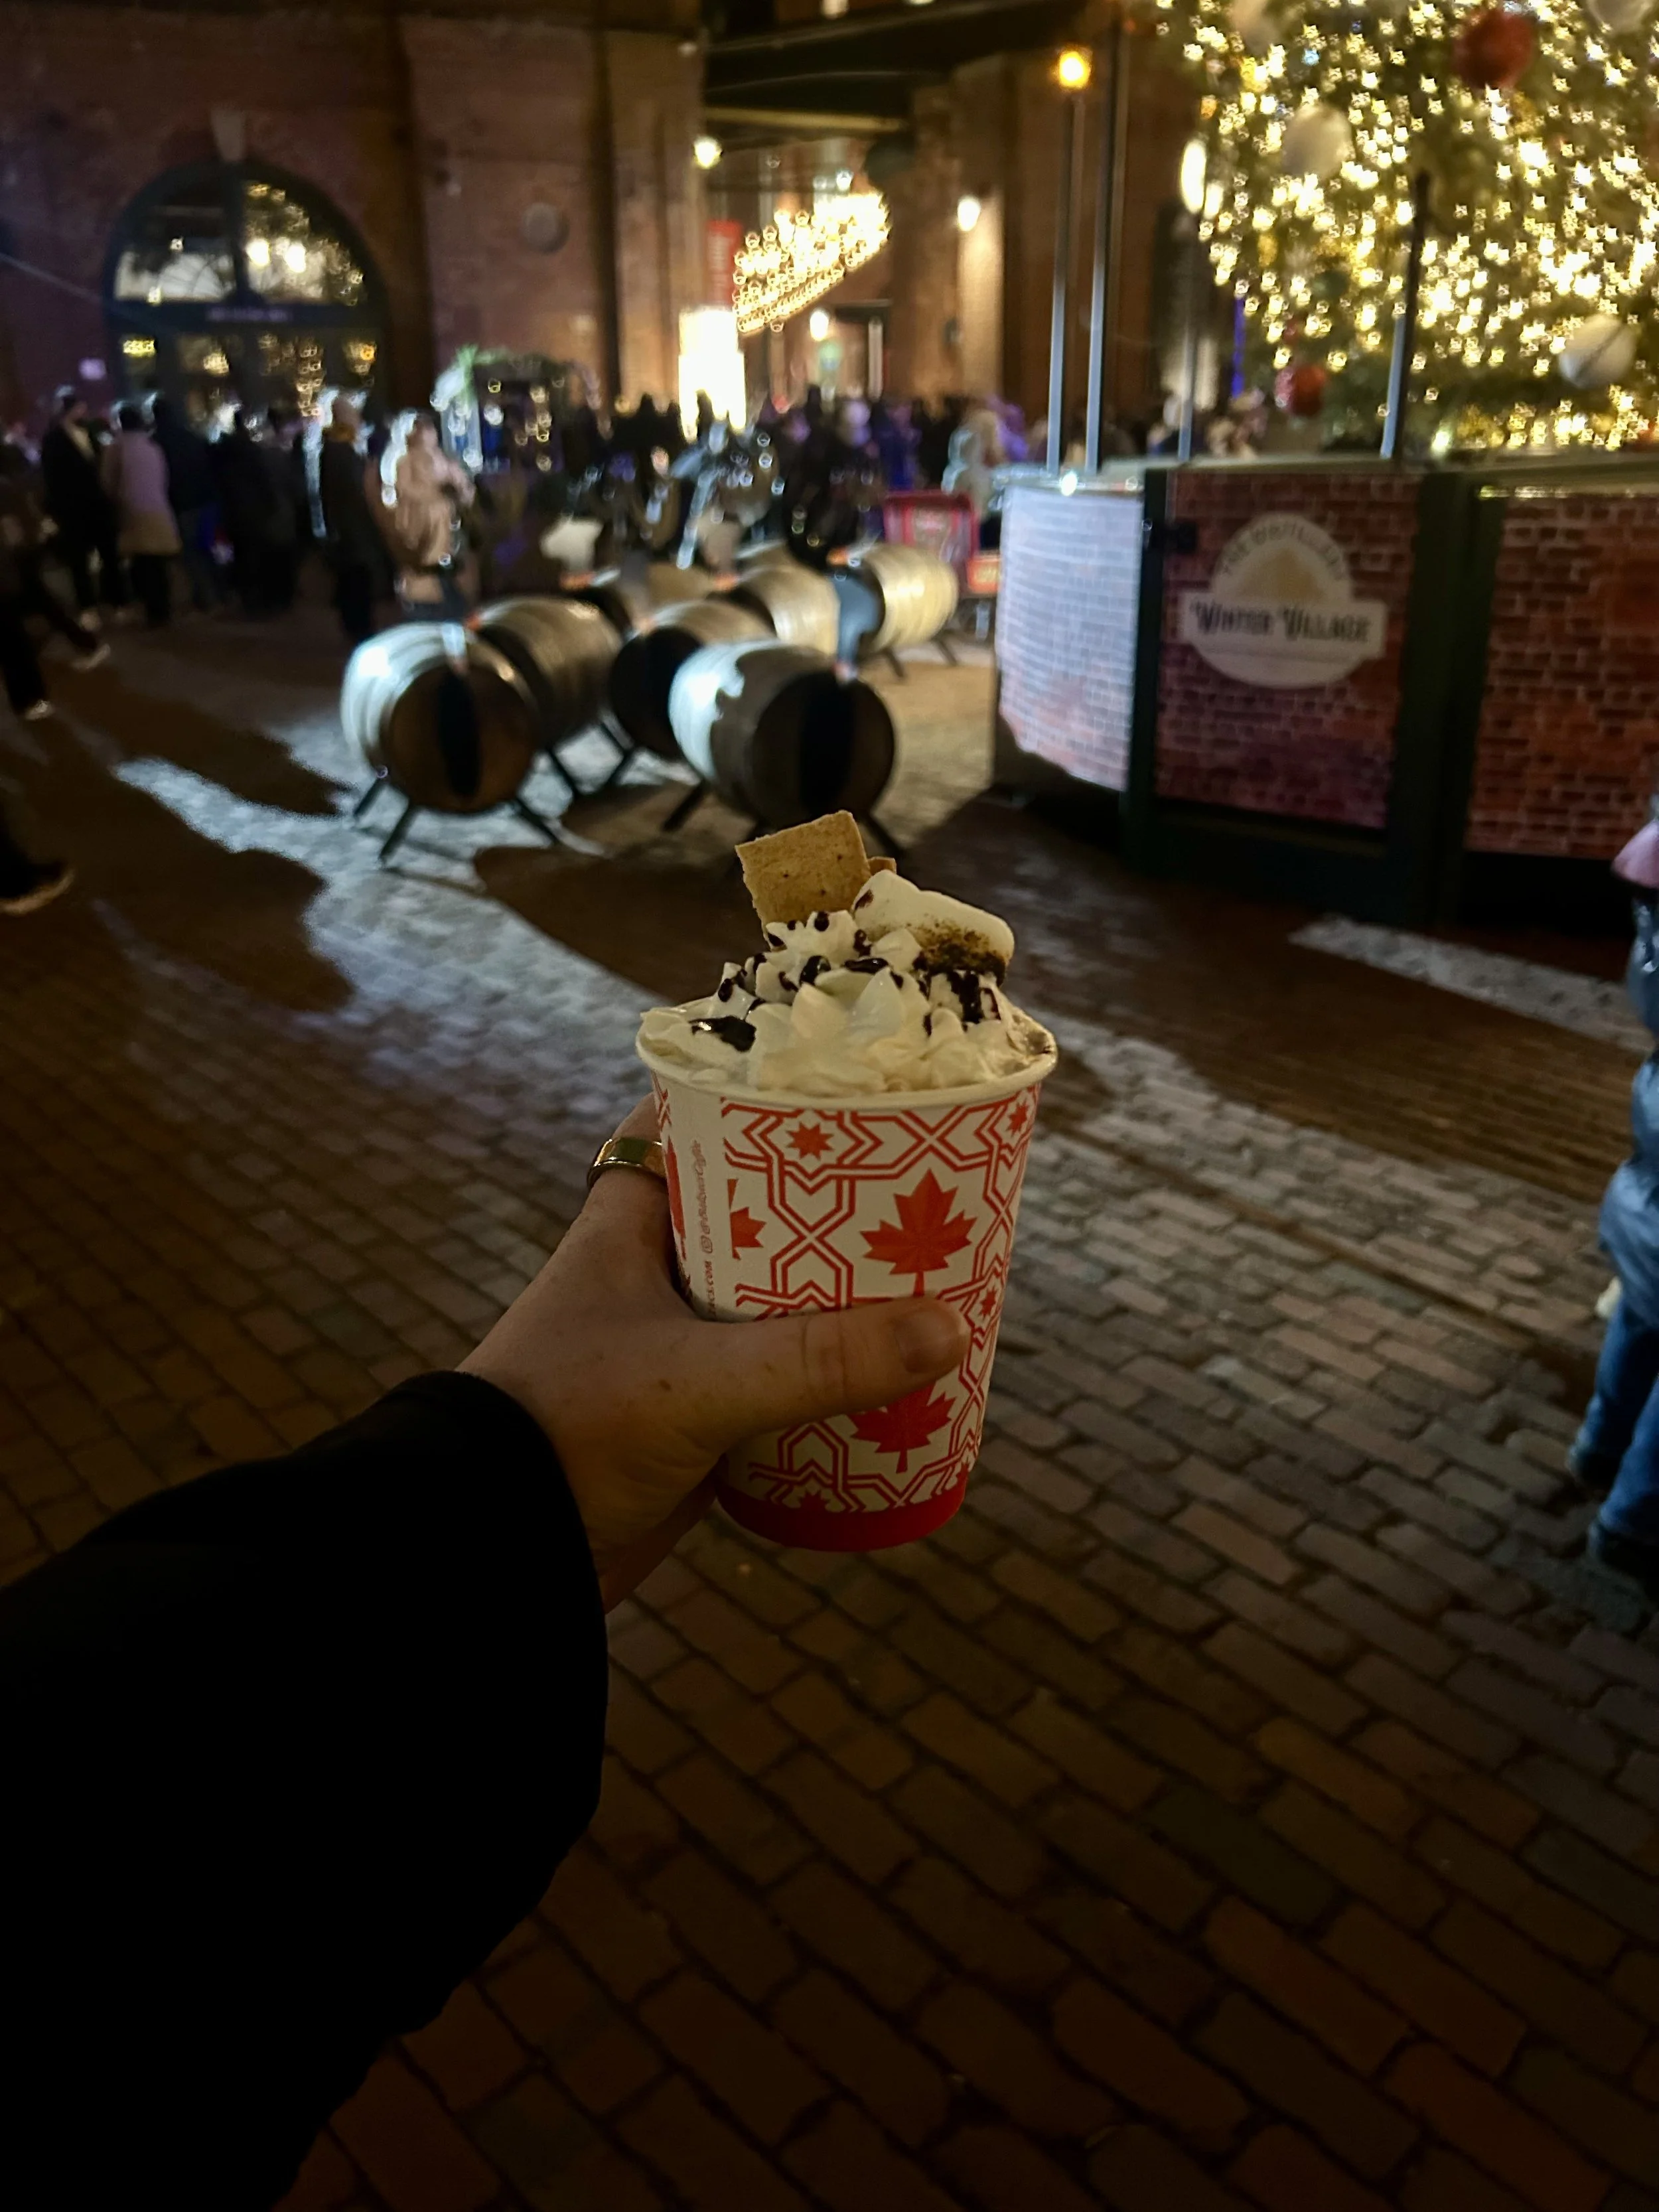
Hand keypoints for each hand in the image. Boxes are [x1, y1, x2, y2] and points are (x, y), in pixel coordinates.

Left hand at [461, 1098, 971, 1608]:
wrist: (496, 1555)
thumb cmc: (569, 1431)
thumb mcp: (700, 1382)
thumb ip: (819, 1359)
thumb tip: (949, 1329)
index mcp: (627, 1225)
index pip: (694, 1123)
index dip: (763, 1097)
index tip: (845, 1088)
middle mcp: (651, 1274)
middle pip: (759, 1214)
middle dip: (833, 1208)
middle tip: (922, 1189)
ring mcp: (673, 1348)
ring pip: (773, 1301)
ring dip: (839, 1298)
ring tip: (930, 1276)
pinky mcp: (692, 1419)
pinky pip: (776, 1379)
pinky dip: (826, 1376)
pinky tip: (892, 1376)